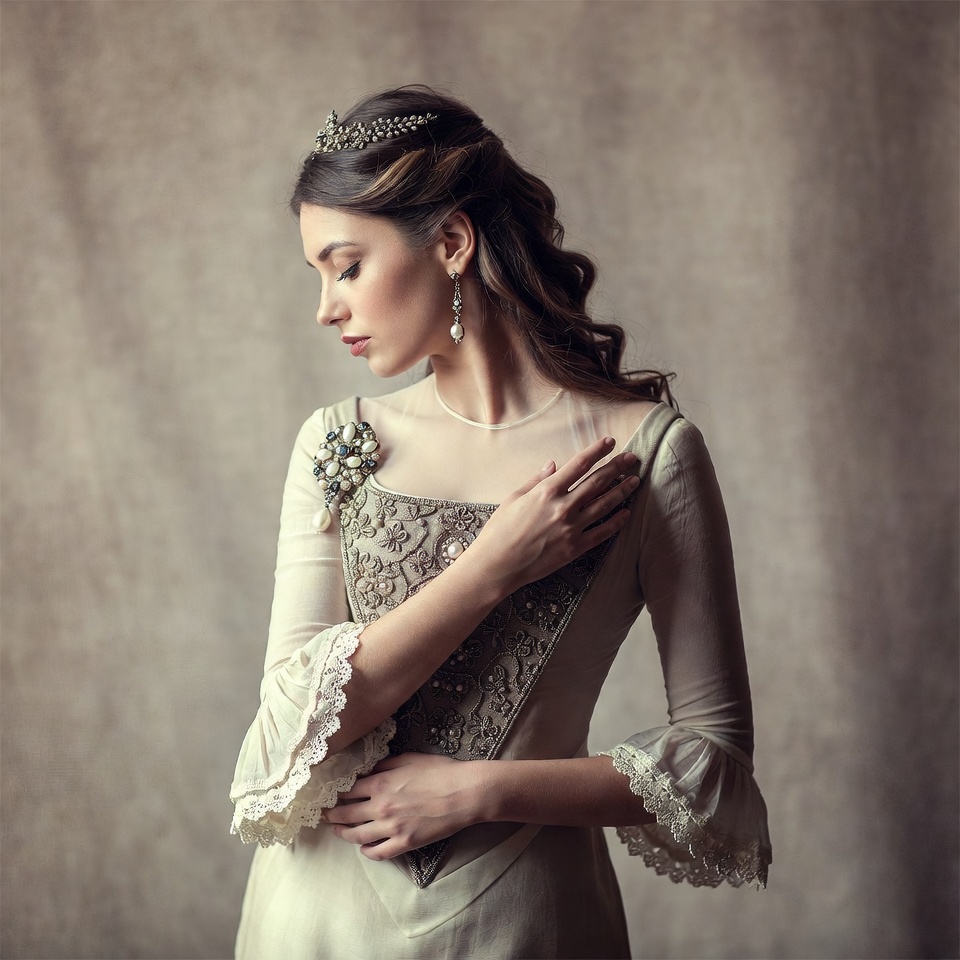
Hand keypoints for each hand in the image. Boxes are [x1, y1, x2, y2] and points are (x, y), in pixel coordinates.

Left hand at [325, 754, 485, 859]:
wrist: (464, 794)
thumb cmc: (440, 771)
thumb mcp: (409, 759)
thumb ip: (384, 765)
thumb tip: (368, 770)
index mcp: (381, 785)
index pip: (348, 791)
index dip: (336, 793)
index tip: (328, 794)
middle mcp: (381, 808)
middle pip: (346, 814)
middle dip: (331, 814)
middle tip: (323, 815)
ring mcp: (392, 829)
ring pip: (357, 835)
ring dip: (343, 834)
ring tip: (336, 831)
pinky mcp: (405, 844)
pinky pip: (378, 852)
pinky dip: (367, 852)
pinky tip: (363, 847)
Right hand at [466, 438, 638, 594]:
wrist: (498, 565)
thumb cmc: (500, 530)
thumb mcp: (514, 498)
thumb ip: (537, 480)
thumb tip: (554, 464)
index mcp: (546, 491)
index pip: (579, 464)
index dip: (596, 451)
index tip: (610, 442)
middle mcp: (563, 507)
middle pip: (597, 482)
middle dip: (617, 467)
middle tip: (631, 458)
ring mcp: (572, 528)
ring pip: (605, 505)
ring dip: (622, 491)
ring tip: (635, 481)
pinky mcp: (575, 548)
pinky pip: (602, 532)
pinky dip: (616, 522)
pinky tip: (626, 513)